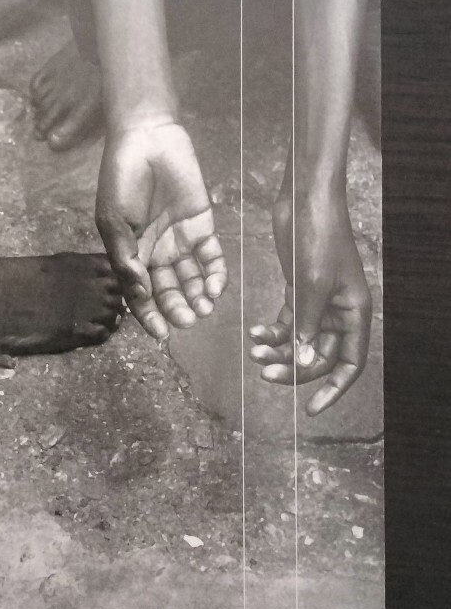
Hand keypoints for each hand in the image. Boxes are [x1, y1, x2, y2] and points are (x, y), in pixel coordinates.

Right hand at [95, 120, 226, 338]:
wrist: (146, 138)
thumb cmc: (121, 177)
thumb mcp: (114, 220)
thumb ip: (126, 257)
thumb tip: (138, 293)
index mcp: (130, 253)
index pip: (140, 293)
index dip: (149, 316)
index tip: (161, 335)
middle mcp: (156, 251)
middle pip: (168, 290)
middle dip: (177, 308)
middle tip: (188, 321)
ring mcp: (180, 240)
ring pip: (192, 279)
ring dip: (198, 297)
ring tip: (204, 309)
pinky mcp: (202, 226)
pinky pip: (212, 257)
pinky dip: (215, 274)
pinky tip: (216, 287)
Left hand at [249, 188, 371, 414]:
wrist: (305, 199)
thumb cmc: (318, 235)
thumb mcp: (312, 284)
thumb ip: (307, 325)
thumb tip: (302, 362)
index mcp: (354, 312)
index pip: (349, 364)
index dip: (333, 389)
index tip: (310, 409)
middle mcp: (339, 312)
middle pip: (318, 355)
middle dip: (292, 367)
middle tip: (263, 371)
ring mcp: (318, 302)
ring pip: (299, 341)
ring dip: (277, 350)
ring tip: (253, 351)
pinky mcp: (298, 290)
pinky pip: (286, 323)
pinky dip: (270, 331)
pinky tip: (253, 333)